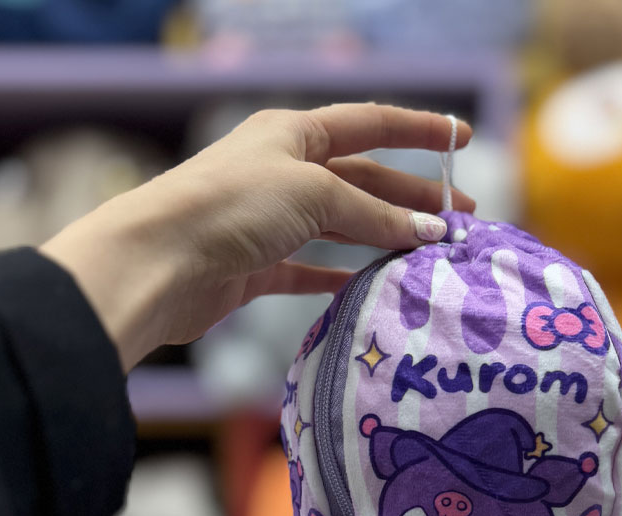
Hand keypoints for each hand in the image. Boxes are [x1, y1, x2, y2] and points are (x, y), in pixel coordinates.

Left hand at [41, 104, 473, 371]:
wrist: (160, 261)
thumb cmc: (232, 206)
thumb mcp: (313, 195)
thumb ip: (374, 215)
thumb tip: (430, 234)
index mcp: (293, 134)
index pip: (370, 124)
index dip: (419, 130)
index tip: (461, 140)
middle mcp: (283, 172)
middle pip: (362, 180)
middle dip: (413, 197)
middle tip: (461, 220)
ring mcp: (270, 221)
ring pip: (341, 226)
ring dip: (384, 237)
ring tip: (427, 254)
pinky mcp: (257, 266)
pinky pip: (311, 269)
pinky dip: (342, 276)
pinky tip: (370, 285)